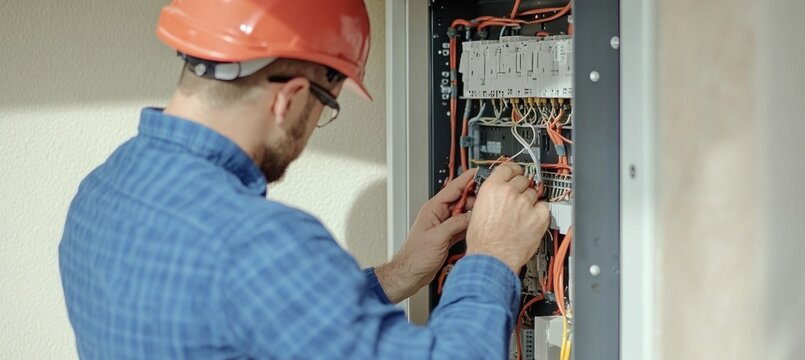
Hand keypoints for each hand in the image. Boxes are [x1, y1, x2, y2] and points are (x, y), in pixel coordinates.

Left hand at [375, 168, 477, 302]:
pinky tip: (479, 225)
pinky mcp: (448, 237)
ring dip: (473, 213)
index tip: (478, 172)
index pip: (452, 189)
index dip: (466, 180)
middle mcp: (438, 215)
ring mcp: (444, 226)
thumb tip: (472, 215)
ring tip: (487, 211)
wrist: (410, 274)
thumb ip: (455, 224)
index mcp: (432, 209)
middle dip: (474, 198)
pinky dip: (471, 226)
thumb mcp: (438, 237)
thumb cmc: (415, 256)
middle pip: (460, 201)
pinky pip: (463, 227)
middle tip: (489, 197)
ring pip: (463, 214)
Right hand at [466, 163, 549, 272]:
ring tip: (522, 216)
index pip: (507, 168)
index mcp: (492, 189)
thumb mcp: (477, 211)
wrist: (492, 259)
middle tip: (518, 199)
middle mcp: (509, 193)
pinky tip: (532, 221)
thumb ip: (490, 198)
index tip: (516, 171)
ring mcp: (526, 204)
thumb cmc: (482, 242)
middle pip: (523, 179)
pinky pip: (545, 207)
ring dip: (530, 202)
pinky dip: (541, 213)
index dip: (513, 170)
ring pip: (534, 193)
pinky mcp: (539, 217)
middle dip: (522, 188)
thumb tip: (497, 194)